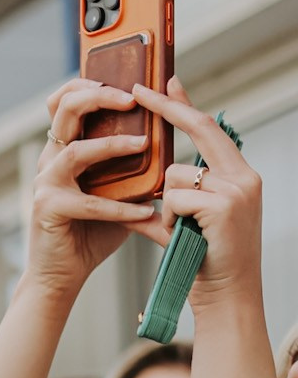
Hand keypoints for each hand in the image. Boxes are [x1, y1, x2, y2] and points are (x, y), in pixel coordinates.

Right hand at [25, 78, 165, 299]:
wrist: (64, 274)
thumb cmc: (92, 231)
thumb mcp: (120, 189)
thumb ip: (136, 165)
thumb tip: (174, 139)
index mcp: (65, 149)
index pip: (68, 101)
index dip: (92, 82)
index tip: (130, 79)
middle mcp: (50, 161)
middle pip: (62, 109)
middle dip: (97, 96)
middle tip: (132, 98)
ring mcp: (45, 184)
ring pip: (74, 150)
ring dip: (112, 145)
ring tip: (145, 144)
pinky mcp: (47, 209)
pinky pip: (87, 201)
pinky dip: (119, 208)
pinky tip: (145, 213)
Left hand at [134, 77, 264, 309]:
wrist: (225, 294)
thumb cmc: (202, 261)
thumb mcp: (184, 223)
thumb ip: (167, 201)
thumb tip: (135, 190)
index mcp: (237, 175)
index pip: (208, 129)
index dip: (185, 105)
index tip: (167, 82)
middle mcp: (243, 175)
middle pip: (199, 129)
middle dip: (167, 109)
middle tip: (140, 90)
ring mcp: (237, 188)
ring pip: (175, 175)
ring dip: (166, 205)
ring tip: (182, 232)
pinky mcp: (224, 205)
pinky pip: (174, 198)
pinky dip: (169, 218)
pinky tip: (185, 236)